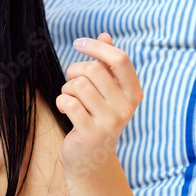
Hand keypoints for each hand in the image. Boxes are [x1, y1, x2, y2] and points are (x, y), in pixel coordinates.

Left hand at [55, 33, 143, 167]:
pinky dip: (61, 102)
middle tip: (71, 84)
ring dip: (67, 89)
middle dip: (74, 71)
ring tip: (71, 100)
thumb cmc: (96, 117)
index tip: (78, 43)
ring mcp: (110, 122)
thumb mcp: (106, 91)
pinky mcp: (91, 133)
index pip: (120, 59)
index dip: (96, 47)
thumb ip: (107, 64)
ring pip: (78, 85)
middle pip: (93, 70)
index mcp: (134, 93)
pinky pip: (69, 103)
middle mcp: (126, 107)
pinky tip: (66, 110)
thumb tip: (105, 35)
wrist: (91, 160)